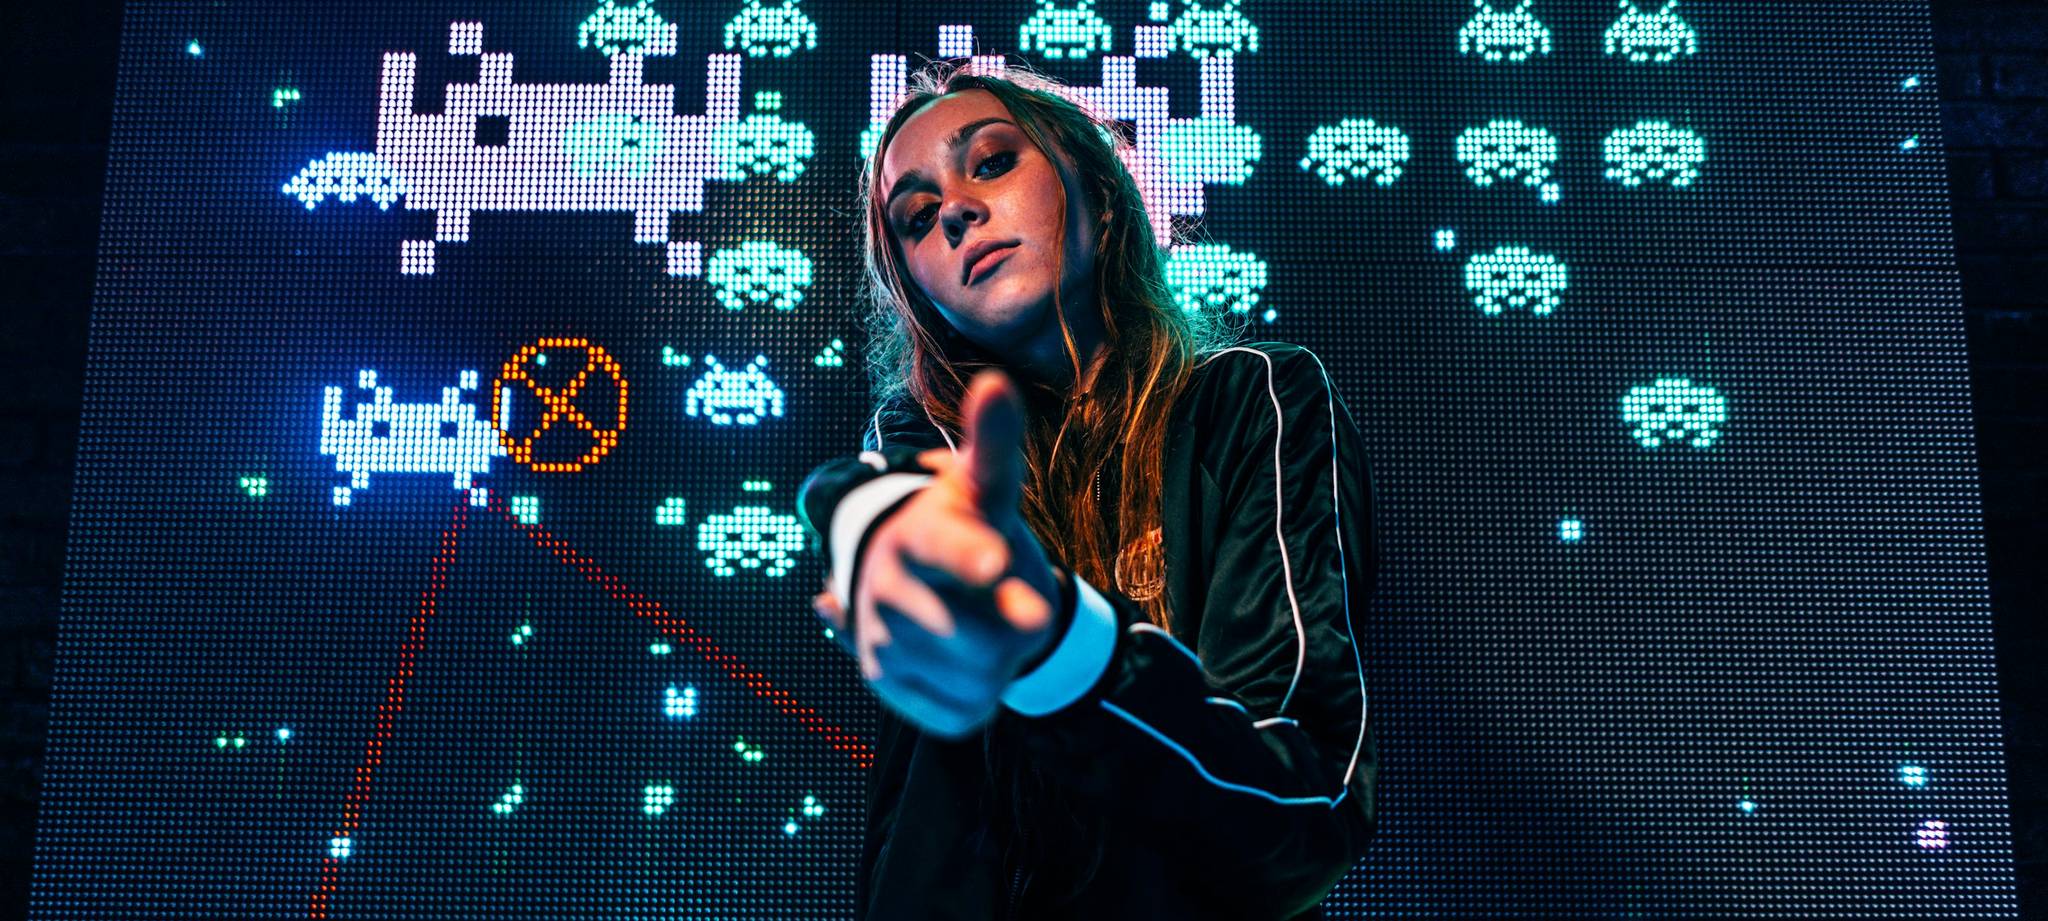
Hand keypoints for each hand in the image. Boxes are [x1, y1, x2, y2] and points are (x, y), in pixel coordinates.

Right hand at [812, 369, 1062, 739]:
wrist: (924, 579)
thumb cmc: (970, 525)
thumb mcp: (988, 486)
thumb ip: (997, 446)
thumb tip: (996, 382)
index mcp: (920, 533)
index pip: (945, 547)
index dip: (970, 557)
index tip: (997, 563)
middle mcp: (887, 587)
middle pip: (975, 636)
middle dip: (1012, 629)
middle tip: (1013, 601)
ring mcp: (882, 639)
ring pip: (972, 679)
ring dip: (998, 662)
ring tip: (983, 622)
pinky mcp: (887, 685)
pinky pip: (957, 711)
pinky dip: (978, 695)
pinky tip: (964, 660)